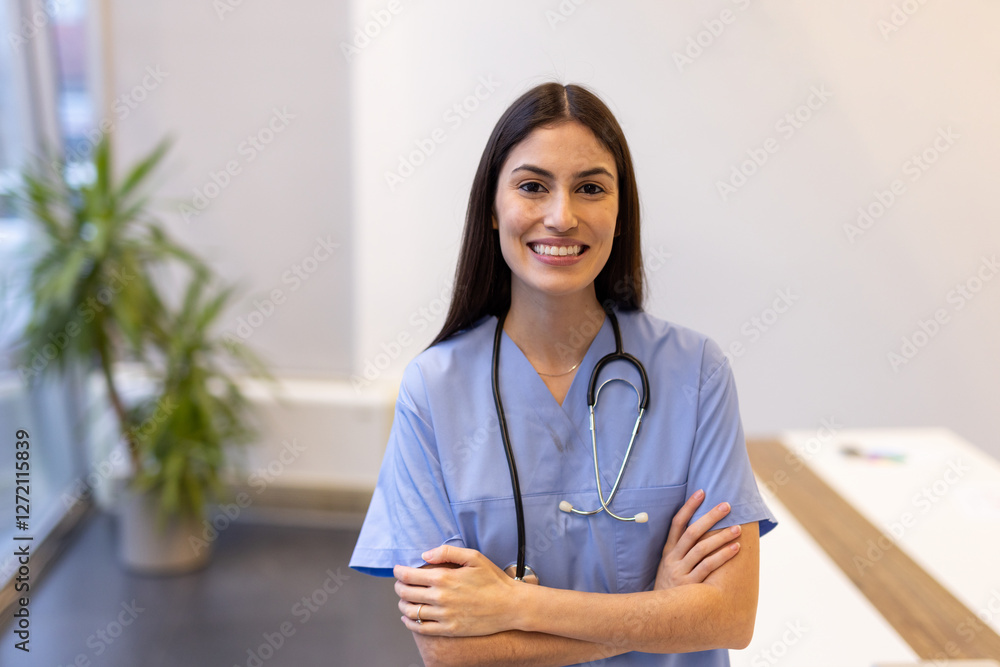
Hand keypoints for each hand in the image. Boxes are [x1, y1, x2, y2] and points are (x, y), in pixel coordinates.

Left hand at [394, 545, 521, 636]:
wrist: (510, 606)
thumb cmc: (493, 580)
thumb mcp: (473, 557)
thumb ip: (447, 552)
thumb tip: (424, 555)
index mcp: (444, 577)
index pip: (408, 576)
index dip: (398, 572)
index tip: (398, 570)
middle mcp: (441, 598)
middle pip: (405, 593)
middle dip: (399, 586)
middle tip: (400, 583)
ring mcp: (444, 616)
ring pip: (410, 611)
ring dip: (402, 604)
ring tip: (404, 599)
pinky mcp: (449, 630)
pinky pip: (421, 628)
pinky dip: (410, 622)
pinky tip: (409, 617)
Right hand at [654, 489, 741, 589]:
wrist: (658, 613)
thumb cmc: (671, 586)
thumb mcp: (668, 566)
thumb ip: (681, 550)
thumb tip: (703, 530)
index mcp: (668, 551)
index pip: (677, 523)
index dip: (688, 506)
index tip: (701, 492)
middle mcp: (673, 559)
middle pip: (692, 532)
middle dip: (710, 517)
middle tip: (727, 505)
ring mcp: (681, 572)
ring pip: (702, 549)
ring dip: (721, 537)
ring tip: (737, 528)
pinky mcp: (690, 585)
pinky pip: (708, 567)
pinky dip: (722, 556)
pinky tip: (735, 548)